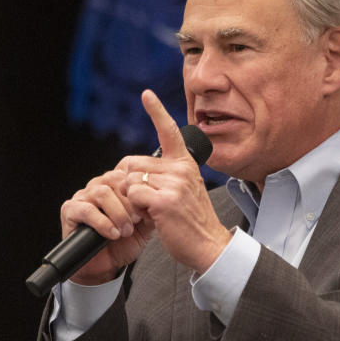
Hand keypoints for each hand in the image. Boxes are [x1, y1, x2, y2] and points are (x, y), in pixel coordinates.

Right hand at [59, 166, 154, 285]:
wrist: (104, 266)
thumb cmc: (122, 244)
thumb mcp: (144, 226)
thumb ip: (151, 210)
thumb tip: (161, 198)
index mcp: (116, 185)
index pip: (128, 173)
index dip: (139, 190)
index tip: (146, 210)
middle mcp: (98, 186)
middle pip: (116, 180)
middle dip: (130, 203)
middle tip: (137, 222)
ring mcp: (83, 196)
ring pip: (102, 193)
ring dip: (118, 213)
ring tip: (125, 231)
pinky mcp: (70, 210)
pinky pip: (87, 210)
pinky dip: (102, 222)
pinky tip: (112, 234)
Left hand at [123, 90, 231, 272]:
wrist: (209, 246)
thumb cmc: (192, 222)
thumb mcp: (183, 190)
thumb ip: (164, 176)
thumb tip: (132, 170)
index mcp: (186, 164)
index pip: (169, 132)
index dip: (156, 111)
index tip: (146, 94)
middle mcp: (181, 169)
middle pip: (133, 164)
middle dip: (131, 184)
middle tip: (146, 203)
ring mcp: (174, 184)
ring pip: (131, 180)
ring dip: (132, 199)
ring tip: (151, 212)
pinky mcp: (164, 200)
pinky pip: (132, 195)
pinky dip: (133, 208)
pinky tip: (149, 217)